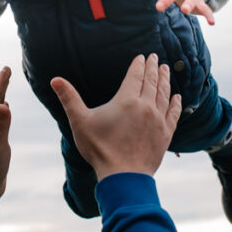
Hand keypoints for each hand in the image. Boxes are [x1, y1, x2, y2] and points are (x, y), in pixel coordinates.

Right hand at [51, 54, 181, 178]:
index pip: (135, 76)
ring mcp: (158, 120)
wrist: (123, 175)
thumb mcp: (80, 121)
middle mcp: (146, 106)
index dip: (138, 65)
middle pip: (152, 81)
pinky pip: (174, 113)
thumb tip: (55, 79)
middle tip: (156, 58)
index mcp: (126, 100)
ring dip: (166, 80)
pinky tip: (177, 97)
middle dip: (154, 68)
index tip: (142, 56)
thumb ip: (69, 98)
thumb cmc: (100, 148)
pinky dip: (176, 103)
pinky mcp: (165, 134)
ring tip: (166, 70)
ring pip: (164, 94)